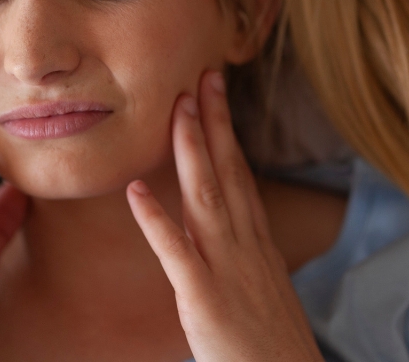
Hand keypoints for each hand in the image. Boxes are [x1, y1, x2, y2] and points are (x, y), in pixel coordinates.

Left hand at [126, 70, 322, 361]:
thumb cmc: (274, 352)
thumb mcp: (265, 296)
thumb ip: (247, 265)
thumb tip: (235, 245)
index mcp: (258, 248)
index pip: (241, 178)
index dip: (228, 134)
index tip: (217, 96)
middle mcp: (246, 249)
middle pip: (229, 174)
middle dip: (214, 123)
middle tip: (202, 75)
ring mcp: (228, 271)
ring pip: (206, 199)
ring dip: (191, 151)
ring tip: (176, 109)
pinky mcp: (205, 300)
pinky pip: (177, 254)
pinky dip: (156, 220)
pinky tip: (134, 191)